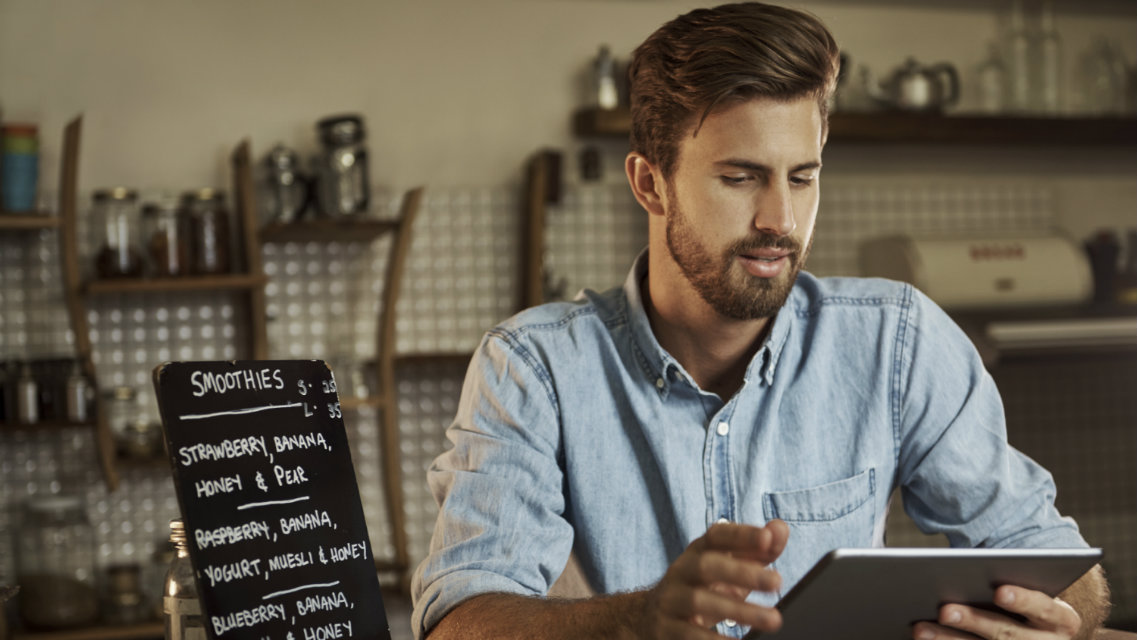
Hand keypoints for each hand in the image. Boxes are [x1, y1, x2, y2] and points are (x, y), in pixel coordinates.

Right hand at [644, 519, 788, 638]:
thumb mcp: (728, 569)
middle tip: (778, 581)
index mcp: (698, 551)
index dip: (741, 534)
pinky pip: (689, 635)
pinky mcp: (666, 629)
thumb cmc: (703, 588)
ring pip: (699, 601)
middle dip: (742, 572)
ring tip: (772, 620)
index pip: (717, 535)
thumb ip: (758, 551)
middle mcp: (682, 571)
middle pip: (706, 566)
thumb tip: (780, 529)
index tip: (767, 537)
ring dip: (739, 610)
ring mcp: (671, 600)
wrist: (652, 617)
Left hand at [912, 585, 1081, 639]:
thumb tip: (963, 571)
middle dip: (974, 621)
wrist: (1046, 636)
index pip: (1044, 608)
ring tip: (920, 629)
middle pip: (1007, 634)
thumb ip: (1010, 583)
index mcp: (1062, 619)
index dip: (1022, 599)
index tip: (999, 591)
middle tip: (945, 610)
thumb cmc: (1031, 606)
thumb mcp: (1034, 593)